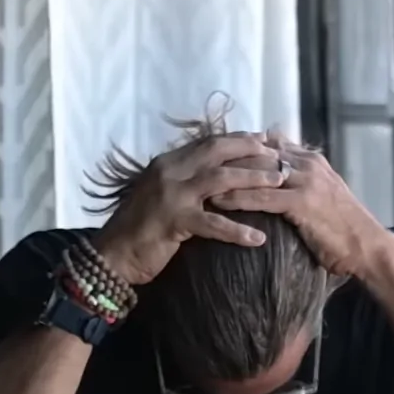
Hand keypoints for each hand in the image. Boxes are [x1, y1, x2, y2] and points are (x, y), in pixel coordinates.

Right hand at [91, 133, 286, 284]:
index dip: (239, 139)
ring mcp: (170, 194)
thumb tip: (219, 172)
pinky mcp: (173, 221)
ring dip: (253, 179)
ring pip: (220, 179)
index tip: (266, 138)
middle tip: (280, 156)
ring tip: (279, 183)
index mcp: (168, 162)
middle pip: (217, 151)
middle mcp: (169, 171)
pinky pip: (213, 223)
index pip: (209, 142)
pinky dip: (237, 230)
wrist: (112, 255)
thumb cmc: (143, 227)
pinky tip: (259, 238)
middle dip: (251, 150)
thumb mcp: (165, 195)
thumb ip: (187, 180)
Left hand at [210, 140, 390, 277]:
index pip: (269, 143)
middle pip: (257, 152)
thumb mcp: (323, 196)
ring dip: (226, 177)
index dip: (240, 147)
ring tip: (200, 184)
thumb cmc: (344, 229)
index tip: (215, 155)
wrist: (368, 247)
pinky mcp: (303, 202)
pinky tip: (218, 203)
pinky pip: (262, 197)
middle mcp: (308, 164)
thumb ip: (301, 185)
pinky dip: (238, 199)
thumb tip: (276, 183)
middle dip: (226, 158)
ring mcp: (306, 181)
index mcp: (311, 160)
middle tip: (198, 165)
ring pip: (256, 172)